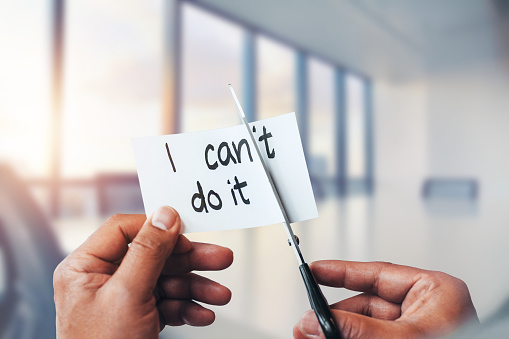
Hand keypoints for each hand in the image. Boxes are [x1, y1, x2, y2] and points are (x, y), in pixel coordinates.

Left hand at [54, 206, 233, 338]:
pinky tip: (204, 314)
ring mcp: (122, 300)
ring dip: (196, 288)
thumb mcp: (128, 294)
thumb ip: (149, 252)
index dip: (157, 228)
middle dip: (190, 261)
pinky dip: (187, 309)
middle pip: (155, 256)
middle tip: (220, 258)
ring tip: (220, 295)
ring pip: (166, 281)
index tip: (186, 230)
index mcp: (85, 267)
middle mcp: (103, 279)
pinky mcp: (138, 317)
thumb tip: (166, 215)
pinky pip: (167, 304)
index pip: (124, 229)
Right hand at [294, 261, 477, 338]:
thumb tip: (317, 319)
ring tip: (314, 334)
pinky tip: (331, 338)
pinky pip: (371, 337)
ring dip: (338, 330)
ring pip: (366, 324)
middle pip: (367, 303)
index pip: (379, 273)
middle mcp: (426, 309)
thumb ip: (357, 328)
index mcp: (436, 292)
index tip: (316, 270)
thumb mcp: (400, 338)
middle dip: (335, 313)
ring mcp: (418, 330)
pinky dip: (350, 338)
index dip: (342, 271)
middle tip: (309, 320)